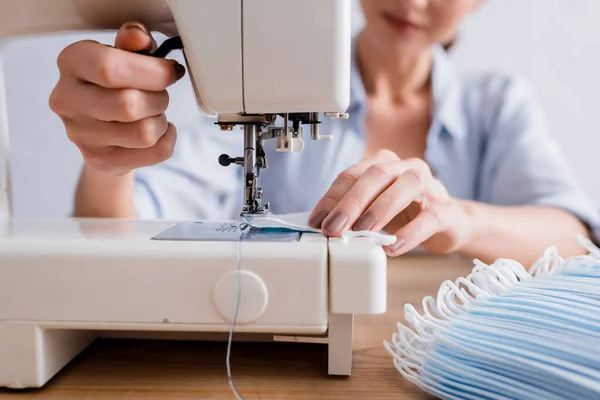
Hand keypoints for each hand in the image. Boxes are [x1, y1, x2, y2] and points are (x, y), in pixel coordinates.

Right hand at [49, 21, 185, 175]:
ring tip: (154, 113)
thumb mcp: (122, 55)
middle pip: (129, 105)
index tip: (170, 72)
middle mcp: (67, 99)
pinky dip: (167, 139)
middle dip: (159, 98)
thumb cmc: (113, 84)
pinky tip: (159, 131)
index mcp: (70, 63)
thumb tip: (139, 37)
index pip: (110, 68)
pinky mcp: (100, 160)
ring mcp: (80, 134)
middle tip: (160, 94)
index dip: (152, 71)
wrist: (99, 127)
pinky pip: (155, 152)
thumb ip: (132, 43)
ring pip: (144, 133)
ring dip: (161, 121)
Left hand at [308, 150, 471, 256]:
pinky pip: (429, 218)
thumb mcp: (373, 210)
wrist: (449, 223)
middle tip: (333, 228)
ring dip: (381, 209)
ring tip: (363, 231)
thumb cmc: (405, 213)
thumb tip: (321, 225)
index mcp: (384, 164)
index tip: (317, 221)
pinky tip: (393, 246)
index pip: (351, 175)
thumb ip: (352, 212)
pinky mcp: (447, 211)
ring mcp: (430, 186)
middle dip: (351, 202)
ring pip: (407, 186)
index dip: (331, 198)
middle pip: (376, 175)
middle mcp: (406, 168)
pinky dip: (410, 233)